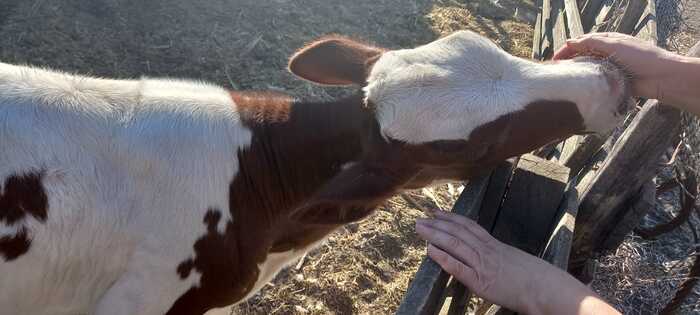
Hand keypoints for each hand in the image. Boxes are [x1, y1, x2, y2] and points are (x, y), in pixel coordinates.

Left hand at [415, 210, 619, 314]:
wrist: (546, 288)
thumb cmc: (534, 278)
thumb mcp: (514, 260)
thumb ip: (498, 255)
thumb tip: (487, 253)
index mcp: (495, 245)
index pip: (469, 226)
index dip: (452, 218)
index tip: (438, 212)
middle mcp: (487, 250)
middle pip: (458, 232)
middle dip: (437, 223)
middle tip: (420, 217)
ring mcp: (483, 264)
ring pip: (455, 244)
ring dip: (435, 235)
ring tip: (420, 228)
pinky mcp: (481, 281)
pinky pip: (458, 267)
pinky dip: (443, 257)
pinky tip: (430, 251)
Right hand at [553, 32, 680, 101]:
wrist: (661, 78)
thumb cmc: (641, 57)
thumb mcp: (614, 45)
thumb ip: (591, 42)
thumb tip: (569, 42)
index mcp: (608, 42)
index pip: (582, 43)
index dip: (567, 50)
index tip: (554, 60)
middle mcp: (608, 54)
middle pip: (583, 56)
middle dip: (568, 62)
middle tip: (554, 72)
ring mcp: (610, 69)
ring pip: (588, 70)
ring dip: (576, 74)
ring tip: (563, 81)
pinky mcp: (613, 83)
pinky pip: (596, 83)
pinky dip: (586, 84)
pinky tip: (578, 89)